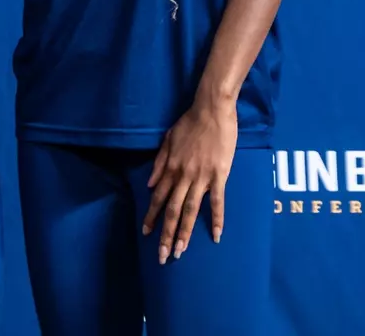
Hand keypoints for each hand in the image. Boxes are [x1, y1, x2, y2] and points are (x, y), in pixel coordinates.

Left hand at [142, 99, 236, 263]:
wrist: (211, 110)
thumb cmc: (190, 122)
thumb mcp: (167, 139)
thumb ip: (158, 163)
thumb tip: (150, 184)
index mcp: (170, 167)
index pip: (158, 197)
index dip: (152, 216)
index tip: (145, 233)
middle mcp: (183, 176)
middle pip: (172, 210)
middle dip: (166, 234)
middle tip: (162, 256)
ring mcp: (201, 177)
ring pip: (190, 210)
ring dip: (185, 232)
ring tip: (180, 251)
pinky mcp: (219, 175)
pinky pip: (217, 201)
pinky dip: (217, 219)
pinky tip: (217, 235)